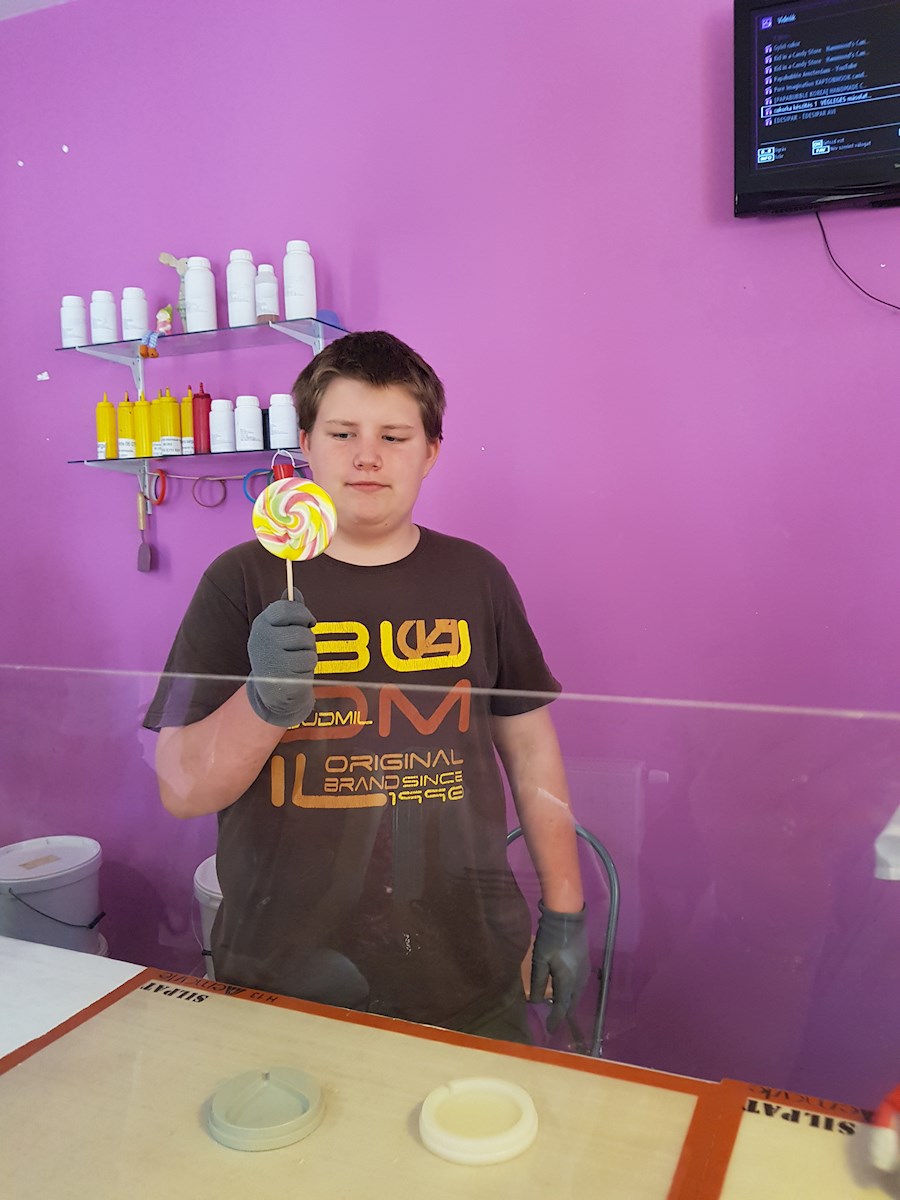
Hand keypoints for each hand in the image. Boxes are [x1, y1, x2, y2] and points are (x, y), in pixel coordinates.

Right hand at [246, 593, 316, 727]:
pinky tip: (296, 673)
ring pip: (308, 646)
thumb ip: (289, 611)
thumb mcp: (281, 631)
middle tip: (298, 648)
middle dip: (308, 639)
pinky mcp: (281, 675)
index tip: (308, 621)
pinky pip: (308, 662)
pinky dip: (308, 668)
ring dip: (308, 654)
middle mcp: (262, 639)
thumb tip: (294, 590)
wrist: (273, 690)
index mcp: (261, 624)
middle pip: (302, 630)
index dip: (302, 613)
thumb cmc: (281, 655)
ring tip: (296, 661)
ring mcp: (270, 657)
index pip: (285, 607)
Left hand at [530, 901, 589, 1033]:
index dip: (556, 1020)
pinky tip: (564, 988)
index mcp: (568, 982)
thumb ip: (538, 981)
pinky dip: (572, 991)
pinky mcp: (585, 962)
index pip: (562, 1007)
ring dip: (568, 1001)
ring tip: (558, 1007)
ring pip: (577, 993)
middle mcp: (579, 980)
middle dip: (564, 1012)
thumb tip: (536, 1002)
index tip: (550, 1030)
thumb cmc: (551, 938)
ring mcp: (584, 971)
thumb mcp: (540, 960)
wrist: (568, 917)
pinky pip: (579, 984)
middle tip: (554, 1020)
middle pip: (572, 1002)